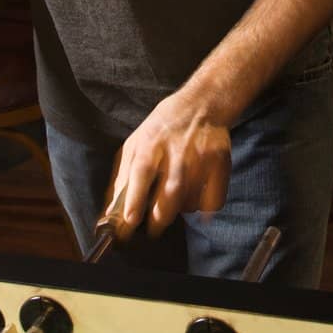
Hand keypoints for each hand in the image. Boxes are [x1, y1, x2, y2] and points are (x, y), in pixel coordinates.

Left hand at [104, 91, 230, 237]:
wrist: (202, 104)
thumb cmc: (162, 127)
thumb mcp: (135, 144)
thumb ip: (123, 178)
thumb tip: (111, 213)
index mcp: (151, 142)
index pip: (141, 172)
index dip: (135, 198)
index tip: (130, 220)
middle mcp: (177, 149)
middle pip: (170, 190)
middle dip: (160, 217)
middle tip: (153, 228)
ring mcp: (202, 156)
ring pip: (190, 200)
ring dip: (179, 211)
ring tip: (173, 203)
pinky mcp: (220, 163)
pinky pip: (213, 200)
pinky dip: (203, 209)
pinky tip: (194, 199)